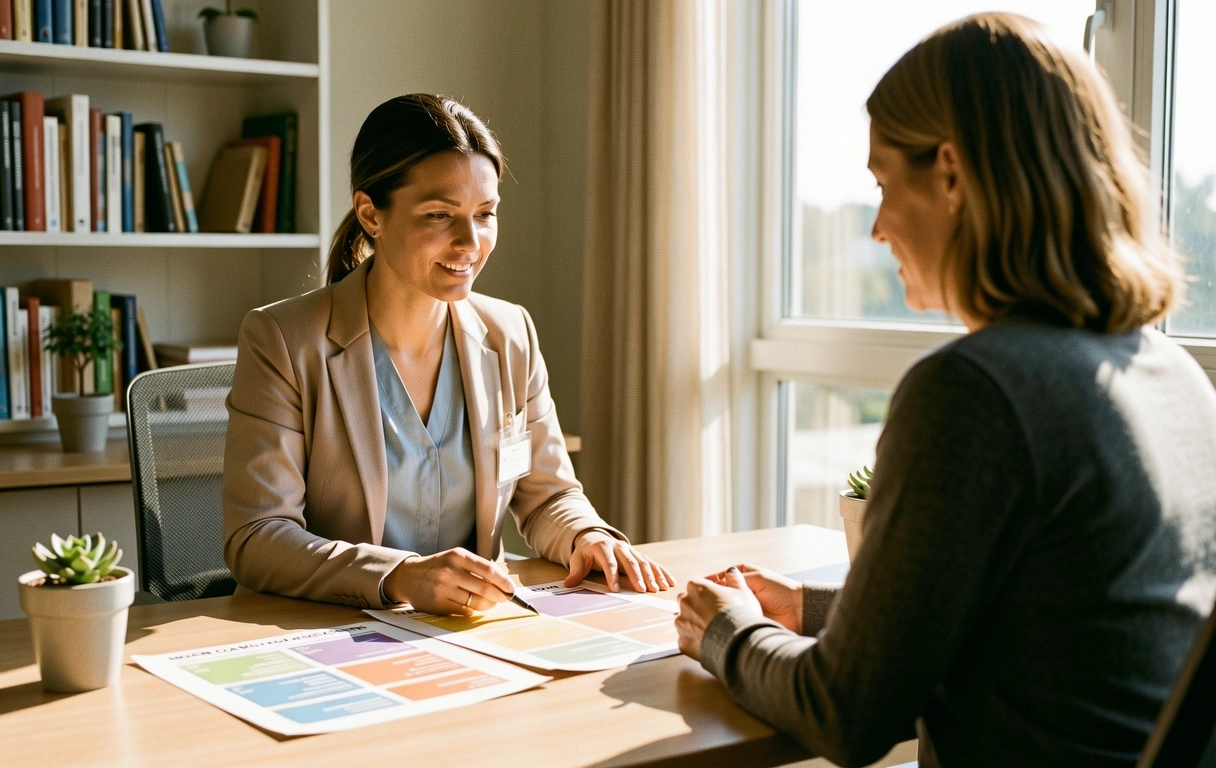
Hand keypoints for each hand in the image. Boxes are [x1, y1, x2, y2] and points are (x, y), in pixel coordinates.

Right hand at [384, 547, 516, 614]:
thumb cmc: (438, 566)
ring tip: (489, 602)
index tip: (512, 589)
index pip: (488, 569)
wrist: (407, 577)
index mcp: (458, 556)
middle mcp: (450, 571)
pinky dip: (472, 610)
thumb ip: (477, 568)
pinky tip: (471, 605)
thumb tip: (503, 583)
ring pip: (476, 602)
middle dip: (500, 596)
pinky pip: (464, 611)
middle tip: (505, 599)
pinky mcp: (439, 605)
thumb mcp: (455, 558)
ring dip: (488, 605)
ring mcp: (443, 589)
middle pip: (485, 588)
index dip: (503, 581)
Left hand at [565, 531, 675, 591]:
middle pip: (630, 561)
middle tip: (643, 590)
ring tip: (659, 588)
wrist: (595, 537)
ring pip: (644, 561)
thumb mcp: (578, 559)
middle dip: (637, 576)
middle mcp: (619, 547)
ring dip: (652, 575)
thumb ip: (575, 571)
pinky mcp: (638, 554)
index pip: (608, 562)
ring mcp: (631, 550)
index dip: (611, 576)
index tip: (615, 590)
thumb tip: (568, 583)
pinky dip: (661, 572)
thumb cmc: (586, 552)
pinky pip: (652, 562)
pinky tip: (669, 581)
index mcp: (603, 547)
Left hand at [675, 569, 762, 660]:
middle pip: (687, 602)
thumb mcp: (743, 590)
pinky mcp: (683, 642)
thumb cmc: (741, 614)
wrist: (740, 642)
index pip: (697, 585)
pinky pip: (686, 640)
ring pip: (684, 621)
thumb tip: (731, 572)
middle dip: (697, 607)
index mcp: (696, 587)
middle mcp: (685, 603)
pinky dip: (694, 641)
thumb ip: (734, 578)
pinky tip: (708, 642)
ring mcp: (682, 623)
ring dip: (694, 624)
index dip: (708, 593)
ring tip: (712, 631)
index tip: (717, 599)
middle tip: (714, 614)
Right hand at [707, 563, 802, 632]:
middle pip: (719, 593)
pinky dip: (723, 621)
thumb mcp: (757, 578)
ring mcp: (742, 606)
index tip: (698, 587)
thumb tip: (717, 582)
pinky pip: (731, 620)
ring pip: (723, 607)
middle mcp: (741, 591)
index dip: (709, 582)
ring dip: (715, 610)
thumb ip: (737, 579)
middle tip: (698, 603)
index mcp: (743, 576)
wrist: (798, 611)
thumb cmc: (780, 590)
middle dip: (709, 598)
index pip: (720, 578)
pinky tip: (716, 622)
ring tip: (705, 613)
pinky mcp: (746, 619)